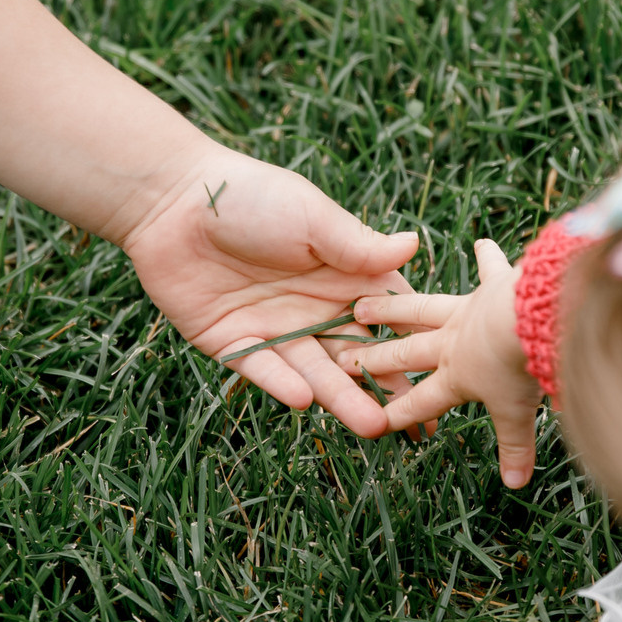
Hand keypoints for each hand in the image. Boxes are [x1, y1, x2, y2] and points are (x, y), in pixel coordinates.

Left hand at [118, 148, 417, 437]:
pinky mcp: (234, 343)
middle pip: (358, 356)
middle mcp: (315, 308)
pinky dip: (283, 384)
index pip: (389, 318)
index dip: (417, 346)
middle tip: (418, 425)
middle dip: (387, 388)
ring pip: (315, 372)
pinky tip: (306, 399)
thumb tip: (418, 243)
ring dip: (342, 399)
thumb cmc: (250, 195)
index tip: (450, 376)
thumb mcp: (311, 216)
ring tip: (372, 425)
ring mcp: (275, 329)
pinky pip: (263, 369)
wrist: (171, 200)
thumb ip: (359, 243)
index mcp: (344, 275)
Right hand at [339, 238, 543, 486]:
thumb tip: (517, 484)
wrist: (530, 317)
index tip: (373, 421)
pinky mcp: (493, 285)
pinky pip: (488, 271)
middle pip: (402, 352)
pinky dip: (488, 259)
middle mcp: (450, 342)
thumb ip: (515, 446)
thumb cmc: (520, 366)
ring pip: (419, 310)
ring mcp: (466, 310)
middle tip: (347, 359)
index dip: (395, 412)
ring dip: (393, 307)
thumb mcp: (517, 413)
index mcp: (454, 375)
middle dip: (374, 358)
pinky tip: (484, 243)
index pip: (417, 401)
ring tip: (365, 304)